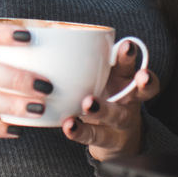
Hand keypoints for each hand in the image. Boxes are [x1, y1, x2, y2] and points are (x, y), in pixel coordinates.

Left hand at [61, 39, 159, 160]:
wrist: (115, 139)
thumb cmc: (103, 96)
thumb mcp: (101, 76)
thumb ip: (84, 59)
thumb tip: (38, 36)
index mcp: (124, 79)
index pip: (131, 65)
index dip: (131, 56)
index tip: (126, 45)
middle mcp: (127, 100)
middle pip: (138, 92)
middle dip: (139, 84)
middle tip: (137, 77)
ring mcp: (119, 122)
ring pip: (116, 115)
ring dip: (103, 108)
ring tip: (87, 103)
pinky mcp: (105, 140)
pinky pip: (93, 135)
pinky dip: (80, 130)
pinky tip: (68, 125)